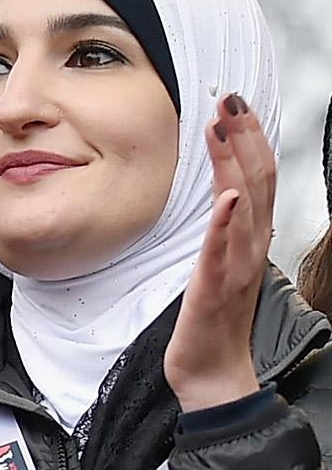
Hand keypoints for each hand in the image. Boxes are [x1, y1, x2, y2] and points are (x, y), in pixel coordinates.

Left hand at [164, 94, 274, 411]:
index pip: (258, 177)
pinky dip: (226, 221)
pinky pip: (223, 250)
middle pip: (258, 181)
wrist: (211, 371)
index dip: (249, 138)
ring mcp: (237, 266)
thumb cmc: (210, 317)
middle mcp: (251, 246)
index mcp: (250, 237)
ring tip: (220, 128)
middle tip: (228, 99)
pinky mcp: (217, 287)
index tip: (233, 103)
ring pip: (244, 206)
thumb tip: (220, 191)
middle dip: (244, 137)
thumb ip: (222, 227)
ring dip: (233, 164)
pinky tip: (226, 196)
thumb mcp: (216, 261)